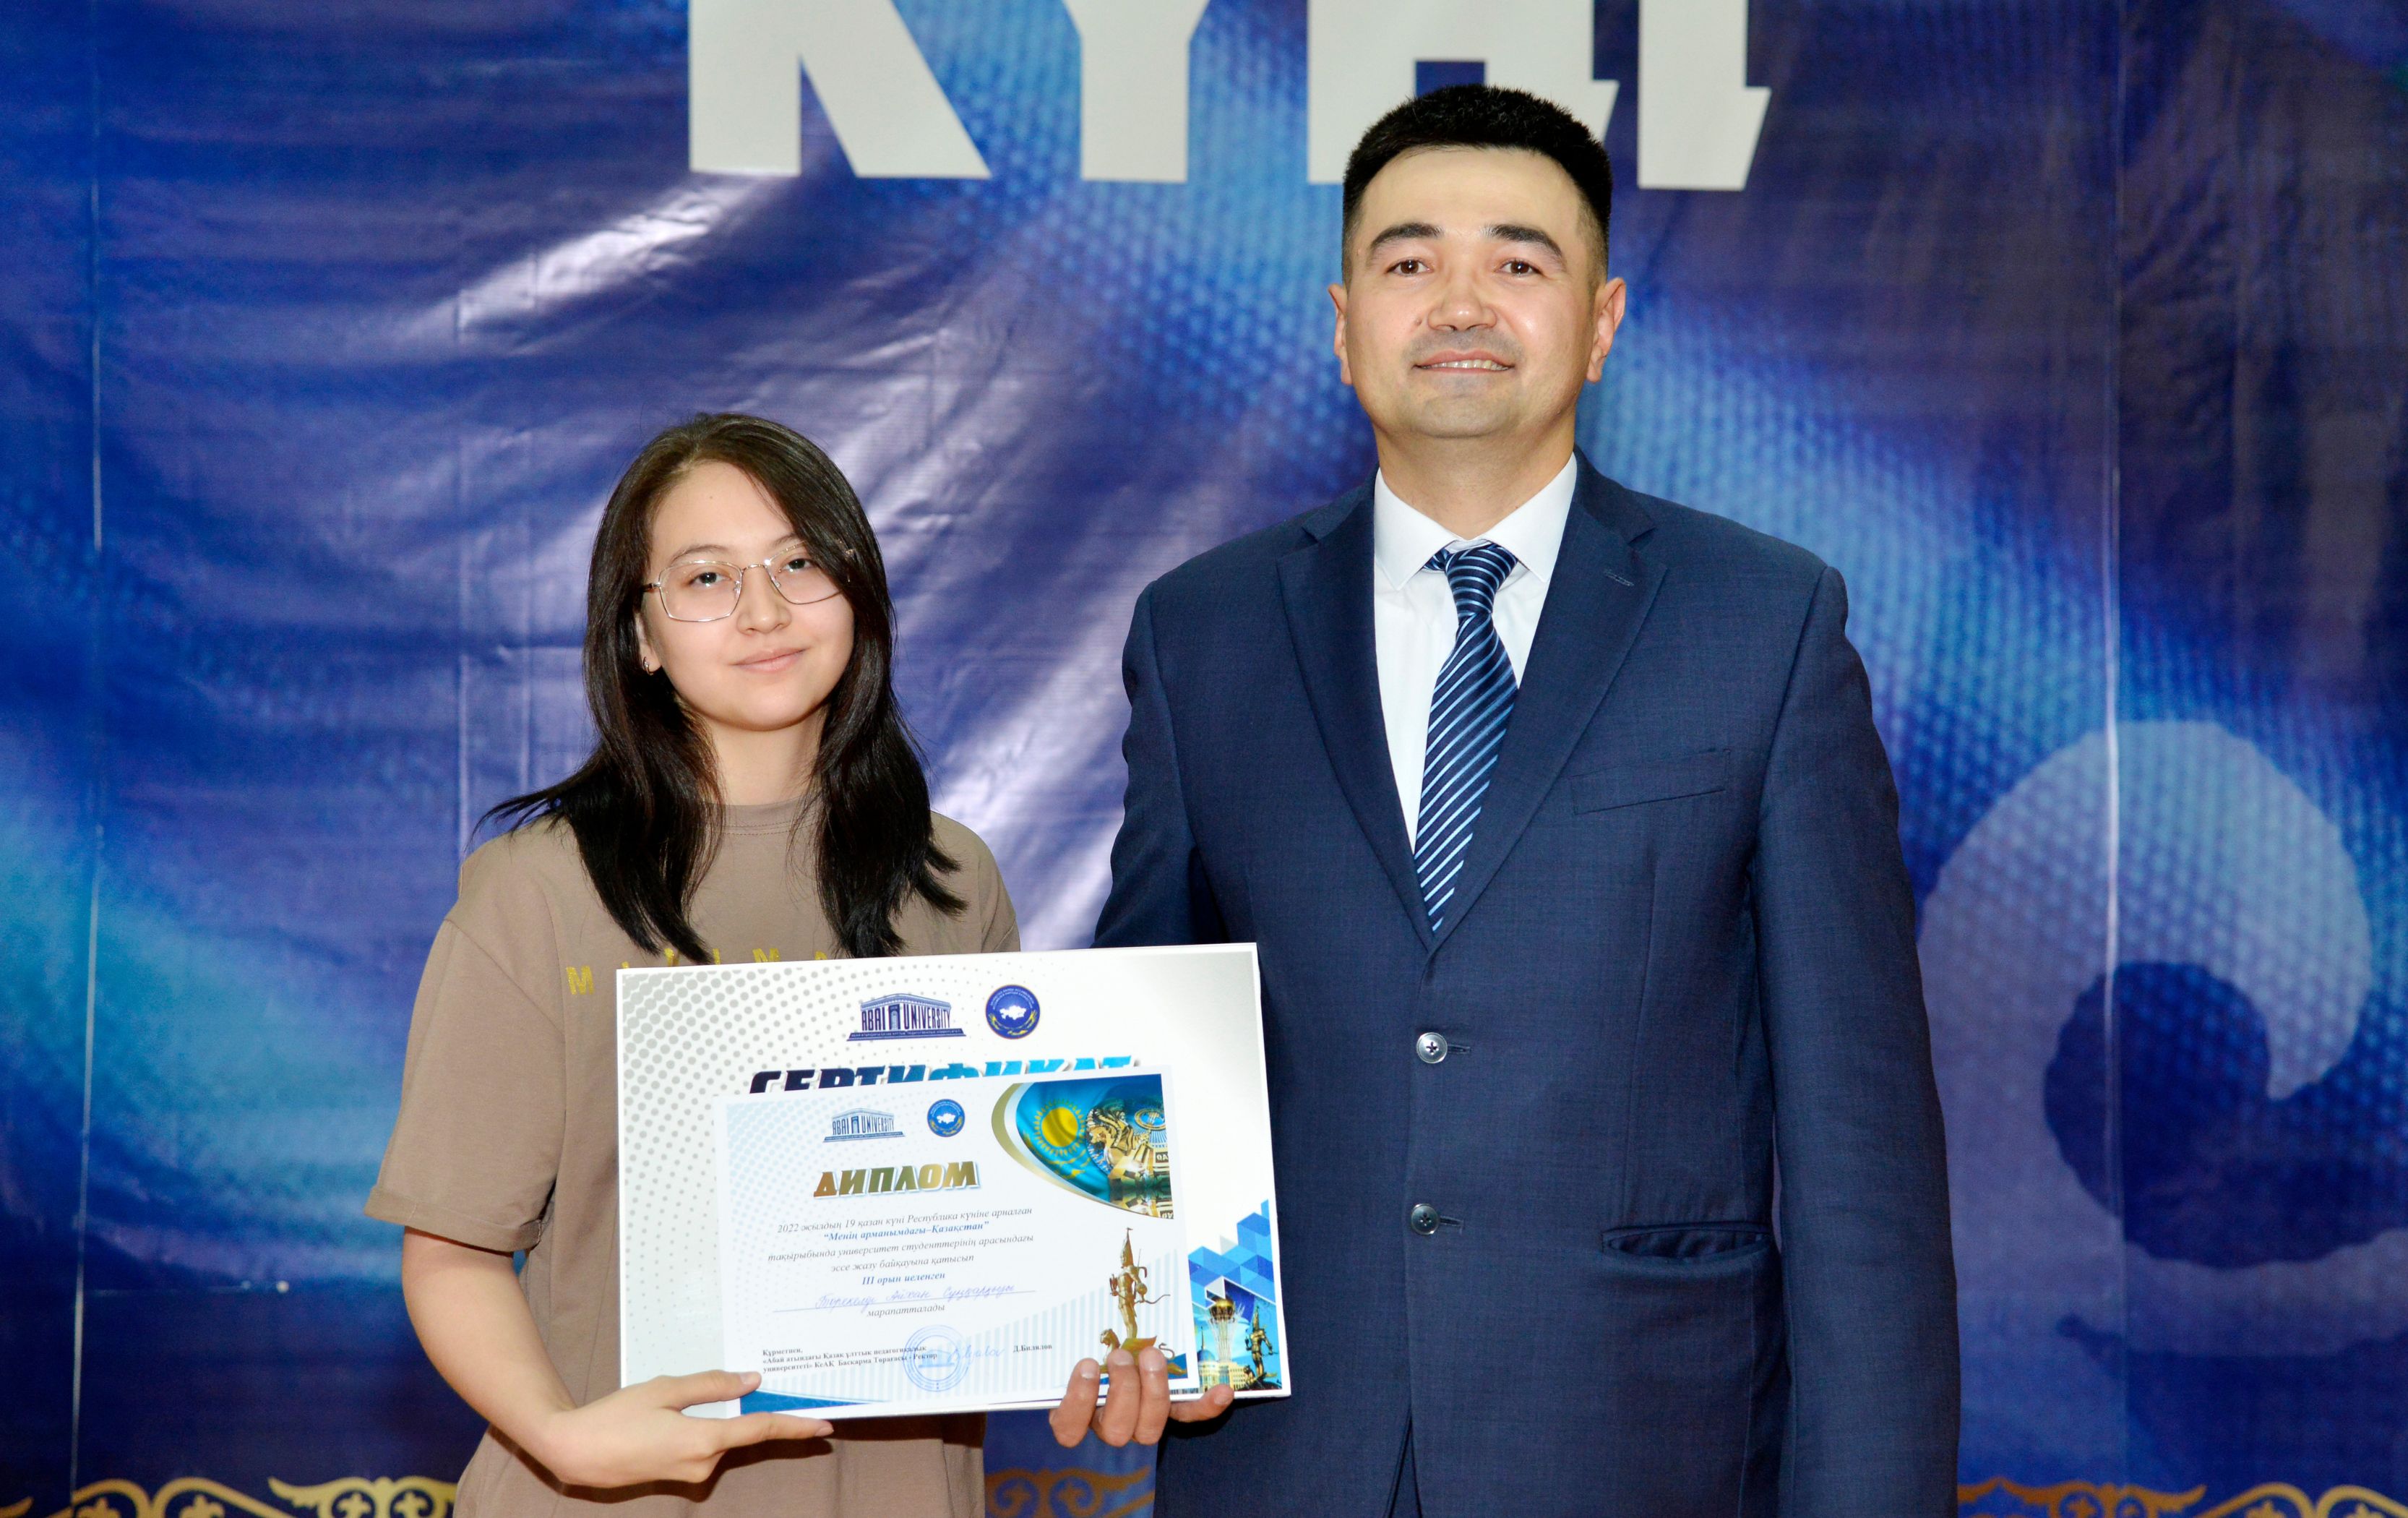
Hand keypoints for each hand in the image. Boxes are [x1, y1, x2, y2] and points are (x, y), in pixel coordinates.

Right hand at [531, 1370, 831, 1487]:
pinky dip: (705, 1429)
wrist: (574, 1452)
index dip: (796, 1426)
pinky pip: (705, 1447)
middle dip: (753, 1413)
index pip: (761, 1431)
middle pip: (742, 1433)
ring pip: (721, 1437)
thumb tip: (751, 1381)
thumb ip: (711, 1386)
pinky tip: (673, 1417)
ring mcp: (691, 1474)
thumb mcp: (665, 1390)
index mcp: (703, 1441)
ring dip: (716, 1418)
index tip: (826, 1425)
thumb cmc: (615, 1417)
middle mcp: (703, 1464)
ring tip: (670, 1402)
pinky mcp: (679, 1475)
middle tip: (758, 1385)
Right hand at [1048, 1347, 1235, 1448]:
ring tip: (1151, 1355)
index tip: (1086, 1365)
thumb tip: (1035, 1296)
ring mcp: (1142, 1420)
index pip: (1068, 1429)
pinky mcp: (1171, 1411)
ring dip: (1153, 1391)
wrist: (1121, 1343)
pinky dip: (1206, 1406)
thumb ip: (1059, 1334)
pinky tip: (1222, 1391)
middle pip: (1116, 1429)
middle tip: (1121, 1355)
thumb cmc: (1088, 1344)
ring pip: (1149, 1429)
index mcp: (1077, 1412)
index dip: (1077, 1402)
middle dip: (1122, 1390)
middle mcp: (1109, 1424)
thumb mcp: (1073, 1340)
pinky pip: (1187, 1416)